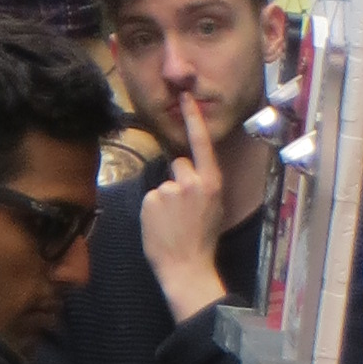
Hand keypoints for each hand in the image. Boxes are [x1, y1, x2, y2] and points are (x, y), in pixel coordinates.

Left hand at [138, 90, 230, 323]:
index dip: (192, 119)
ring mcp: (171, 189)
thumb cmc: (201, 240)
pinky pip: (150, 197)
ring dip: (164, 198)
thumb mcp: (212, 208)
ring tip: (173, 223)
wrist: (187, 267)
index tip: (185, 96)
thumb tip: (186, 171)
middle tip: (183, 211)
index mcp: (212, 184)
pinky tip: (162, 226)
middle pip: (178, 164)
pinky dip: (152, 210)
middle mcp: (192, 181)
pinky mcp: (152, 198)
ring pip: (163, 183)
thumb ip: (201, 186)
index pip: (201, 145)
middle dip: (178, 181)